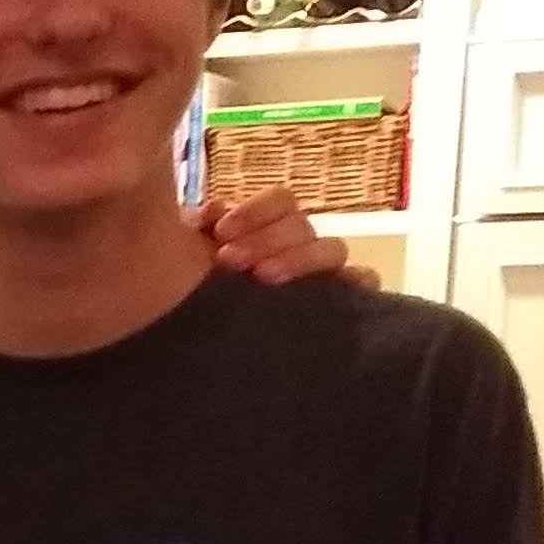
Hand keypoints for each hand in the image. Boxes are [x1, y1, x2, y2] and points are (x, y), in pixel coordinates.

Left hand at [193, 185, 368, 288]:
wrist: (189, 342)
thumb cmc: (185, 294)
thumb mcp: (180, 255)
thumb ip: (195, 225)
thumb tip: (213, 210)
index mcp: (264, 229)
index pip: (281, 201)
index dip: (255, 211)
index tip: (220, 231)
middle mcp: (295, 246)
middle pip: (302, 224)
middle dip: (266, 239)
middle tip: (229, 261)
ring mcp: (319, 274)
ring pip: (332, 249)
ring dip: (301, 259)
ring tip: (264, 279)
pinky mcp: (336, 304)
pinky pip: (362, 283)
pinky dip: (357, 282)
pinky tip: (339, 290)